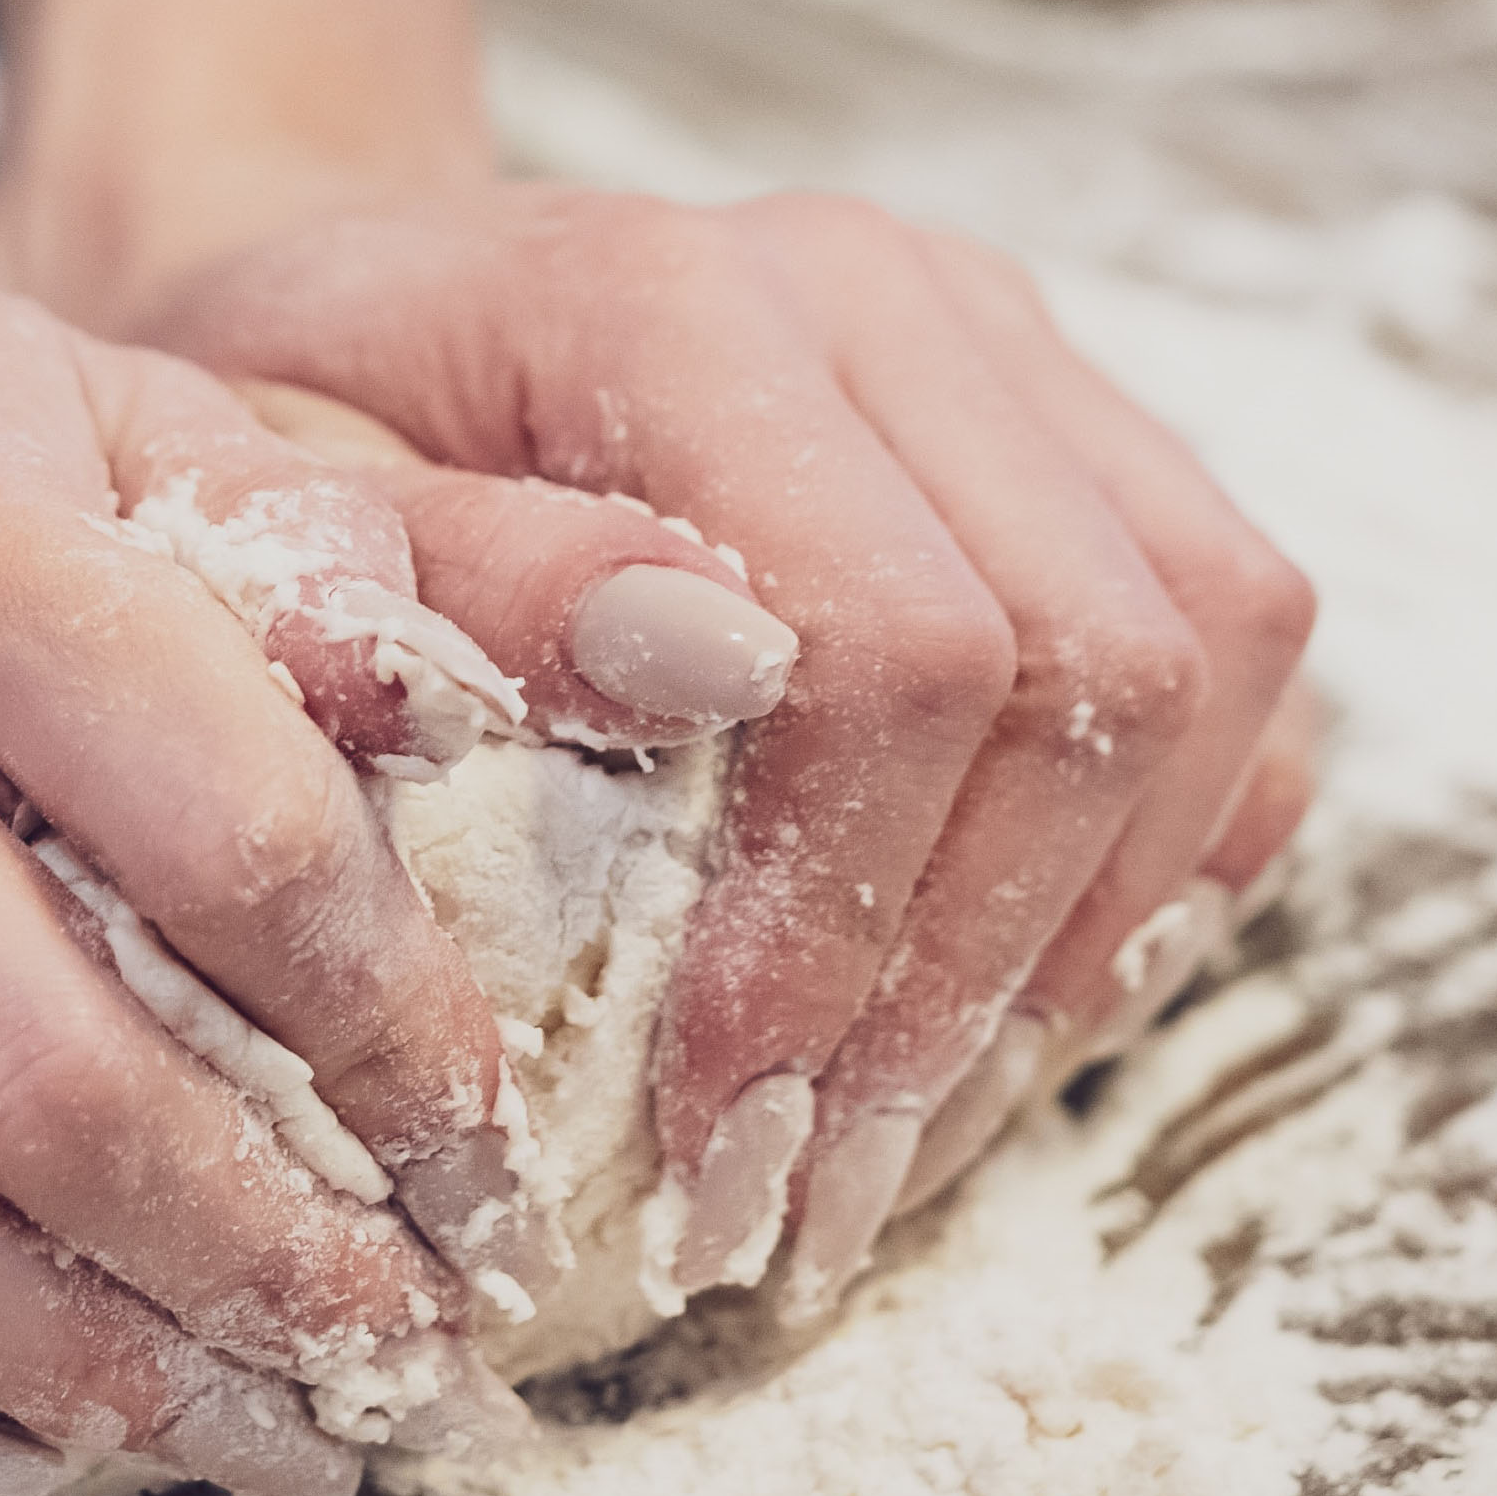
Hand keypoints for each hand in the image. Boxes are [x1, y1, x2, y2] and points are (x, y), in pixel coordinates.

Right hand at [0, 291, 786, 1495]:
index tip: (492, 1171)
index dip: (403, 1050)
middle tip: (384, 1371)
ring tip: (208, 1428)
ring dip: (47, 1373)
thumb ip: (435, 550)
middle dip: (257, 1270)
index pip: (239, 830)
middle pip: (35, 1068)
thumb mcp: (148, 451)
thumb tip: (735, 646)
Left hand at [126, 188, 1320, 1315]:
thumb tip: (705, 662)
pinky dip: (1159, 846)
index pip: (892, 641)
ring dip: (1084, 939)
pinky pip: (1234, 647)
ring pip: (1213, 654)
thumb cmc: (272, 448)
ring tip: (899, 1138)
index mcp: (678, 300)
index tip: (717, 1130)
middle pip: (1094, 665)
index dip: (838, 922)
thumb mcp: (262, 523)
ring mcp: (1003, 345)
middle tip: (807, 1201)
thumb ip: (453, 584)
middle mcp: (885, 294)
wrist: (348, 316)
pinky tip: (999, 1005)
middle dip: (965, 983)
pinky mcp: (1069, 421)